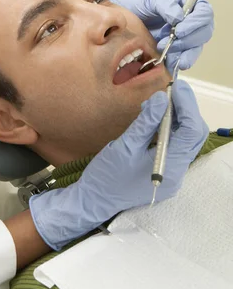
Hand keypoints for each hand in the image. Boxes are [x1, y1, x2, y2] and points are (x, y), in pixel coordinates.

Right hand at [30, 80, 207, 250]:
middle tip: (170, 91)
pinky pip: (175, 146)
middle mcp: (178, 172)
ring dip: (177, 118)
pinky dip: (170, 129)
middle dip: (185, 110)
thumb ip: (146, 122)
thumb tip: (161, 99)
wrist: (95, 200)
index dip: (186, 105)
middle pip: (193, 135)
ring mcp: (173, 174)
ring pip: (185, 140)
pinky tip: (156, 119)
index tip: (174, 87)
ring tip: (161, 102)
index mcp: (171, 167)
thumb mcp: (125, 146)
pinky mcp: (165, 172)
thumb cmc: (107, 175)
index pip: (191, 131)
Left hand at [100, 0, 213, 70]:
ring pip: (195, 48)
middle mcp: (190, 22)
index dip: (196, 22)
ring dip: (184, 53)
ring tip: (170, 57)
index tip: (179, 30)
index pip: (204, 13)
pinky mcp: (176, 52)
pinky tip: (171, 65)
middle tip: (171, 44)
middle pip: (203, 33)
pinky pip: (184, 58)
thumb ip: (166, 5)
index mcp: (188, 6)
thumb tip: (179, 18)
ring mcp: (184, 38)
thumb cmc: (139, 4)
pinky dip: (178, 62)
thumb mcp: (152, 0)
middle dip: (189, 40)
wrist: (122, 17)